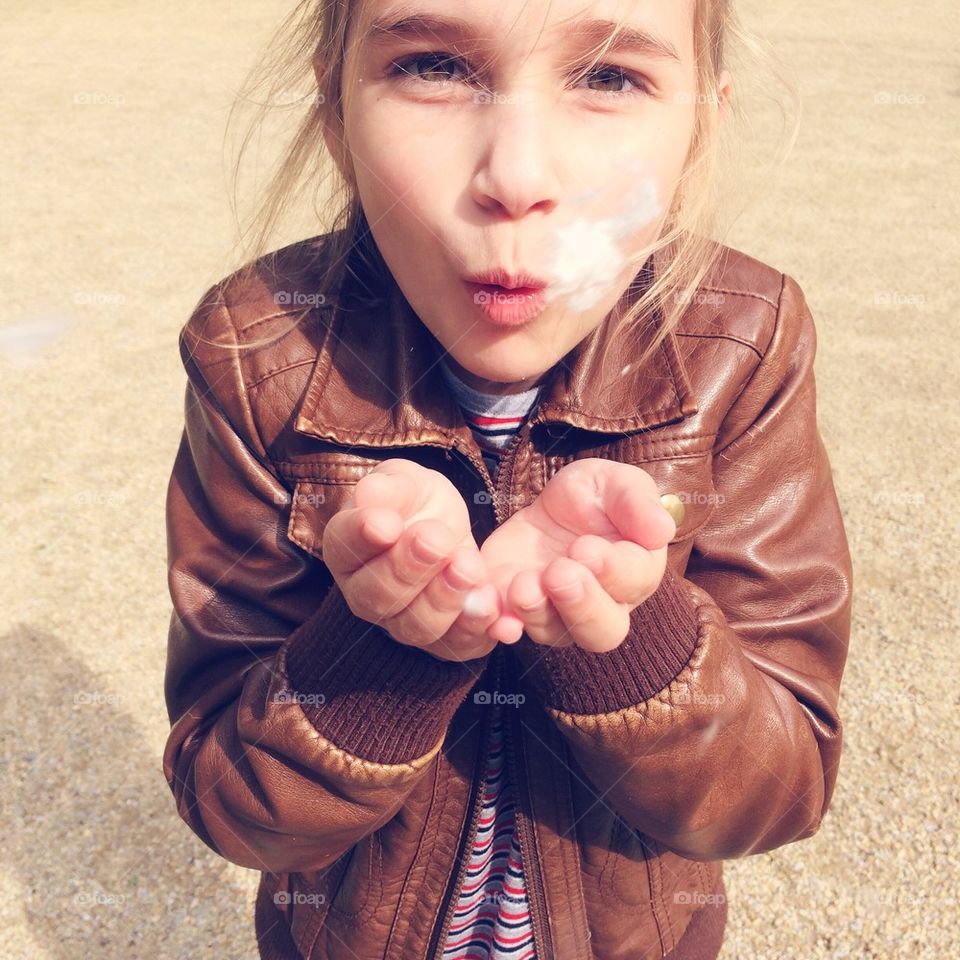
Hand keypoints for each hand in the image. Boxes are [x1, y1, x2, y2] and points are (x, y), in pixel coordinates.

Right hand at [322, 459, 512, 661]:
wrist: (447, 530)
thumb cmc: (416, 503)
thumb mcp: (406, 482)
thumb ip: (390, 488)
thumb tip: (370, 494)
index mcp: (348, 550)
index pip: (345, 547)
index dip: (362, 536)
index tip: (385, 523)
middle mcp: (368, 595)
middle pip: (377, 596)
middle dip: (409, 568)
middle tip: (436, 539)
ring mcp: (405, 623)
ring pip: (416, 627)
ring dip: (444, 598)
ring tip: (468, 567)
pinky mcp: (447, 641)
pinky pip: (460, 645)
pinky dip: (478, 626)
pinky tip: (492, 601)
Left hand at [479, 458, 676, 652]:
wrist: (549, 509)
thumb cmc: (595, 498)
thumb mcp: (615, 483)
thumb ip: (636, 502)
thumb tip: (662, 528)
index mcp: (635, 571)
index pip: (632, 583)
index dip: (611, 570)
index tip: (585, 547)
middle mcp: (602, 605)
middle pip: (602, 631)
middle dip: (580, 605)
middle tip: (559, 572)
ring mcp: (557, 614)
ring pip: (555, 634)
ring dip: (537, 612)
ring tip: (522, 584)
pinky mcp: (515, 611)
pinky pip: (510, 630)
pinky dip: (499, 625)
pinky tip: (492, 613)